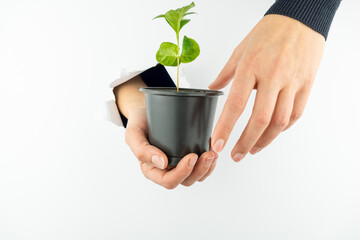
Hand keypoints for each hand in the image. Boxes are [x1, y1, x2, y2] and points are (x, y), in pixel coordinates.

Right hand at [125, 107, 217, 188]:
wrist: (147, 111)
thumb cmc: (139, 123)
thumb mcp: (134, 133)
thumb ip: (142, 149)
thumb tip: (162, 163)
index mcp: (152, 170)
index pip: (168, 181)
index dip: (182, 173)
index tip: (191, 156)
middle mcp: (166, 171)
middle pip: (186, 181)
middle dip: (199, 170)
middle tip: (208, 154)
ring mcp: (178, 165)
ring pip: (196, 176)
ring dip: (207, 168)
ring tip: (213, 154)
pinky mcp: (188, 157)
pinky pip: (201, 168)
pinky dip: (210, 163)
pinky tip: (213, 152)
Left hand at [209, 14, 324, 160]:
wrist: (300, 19)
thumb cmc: (268, 32)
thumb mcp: (241, 50)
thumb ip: (226, 73)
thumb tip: (212, 88)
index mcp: (251, 67)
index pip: (236, 104)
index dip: (226, 128)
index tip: (217, 144)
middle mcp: (272, 76)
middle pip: (260, 119)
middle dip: (246, 142)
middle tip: (235, 155)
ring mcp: (292, 82)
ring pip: (280, 121)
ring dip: (265, 140)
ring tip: (252, 149)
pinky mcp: (306, 84)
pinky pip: (296, 113)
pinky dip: (283, 128)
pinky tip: (272, 133)